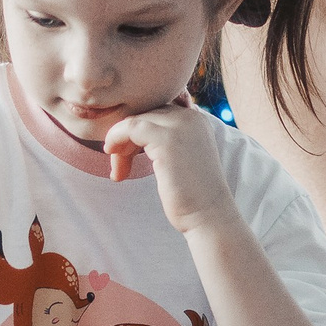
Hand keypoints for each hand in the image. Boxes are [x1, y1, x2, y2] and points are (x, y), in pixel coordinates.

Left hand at [104, 98, 233, 234]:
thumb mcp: (182, 157)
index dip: (138, 130)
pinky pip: (129, 127)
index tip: (129, 154)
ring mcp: (179, 126)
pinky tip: (117, 166)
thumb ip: (167, 140)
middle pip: (143, 114)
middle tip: (120, 166)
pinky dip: (116, 141)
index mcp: (195, 119)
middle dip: (126, 138)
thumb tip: (133, 132)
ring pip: (134, 120)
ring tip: (119, 170)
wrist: (209, 216)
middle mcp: (190, 116)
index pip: (155, 110)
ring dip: (119, 144)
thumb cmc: (192, 194)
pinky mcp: (166, 140)